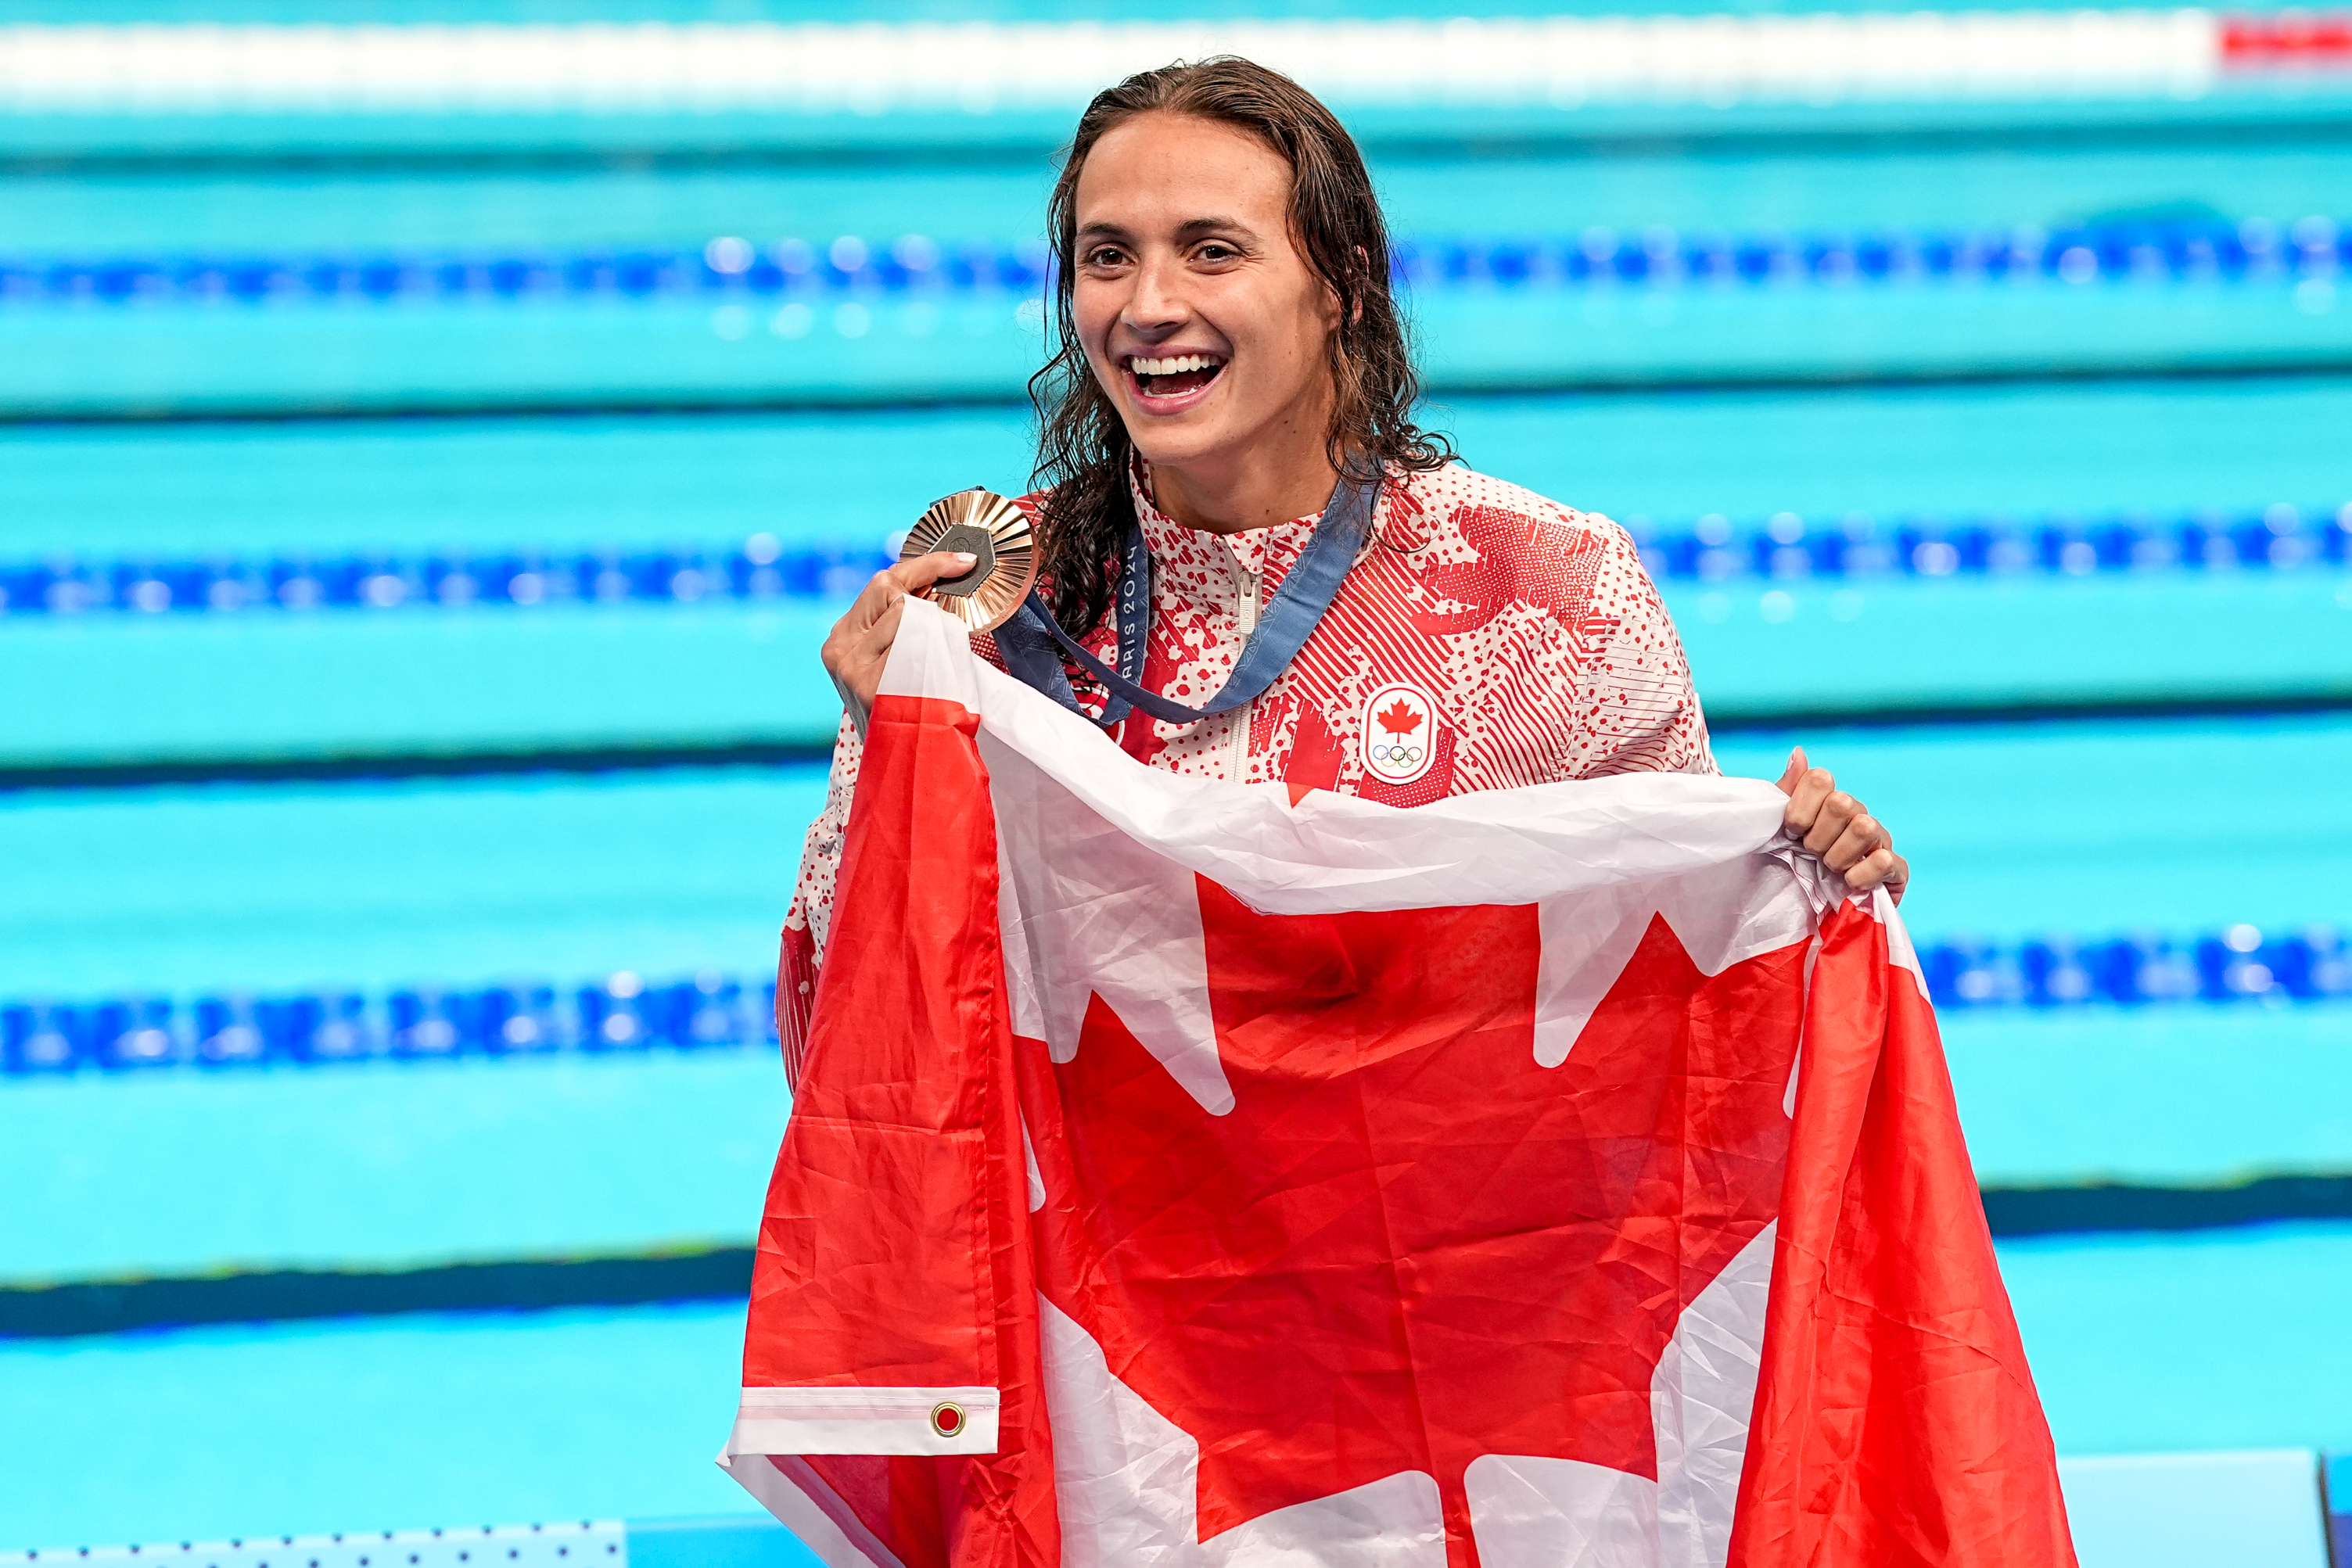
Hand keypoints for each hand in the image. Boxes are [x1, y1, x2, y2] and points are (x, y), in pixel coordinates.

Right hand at [820, 550, 977, 716]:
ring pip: (905, 610)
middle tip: (956, 595)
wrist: (905, 762)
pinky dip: (935, 645)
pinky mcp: (870, 681)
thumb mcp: (891, 662)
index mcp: (841, 639)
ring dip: (932, 624)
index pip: (882, 583)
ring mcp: (852, 665)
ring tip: (936, 658)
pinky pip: (914, 639)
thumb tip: (935, 585)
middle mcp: (839, 648)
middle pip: (890, 587)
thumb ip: (897, 628)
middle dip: (927, 585)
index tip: (961, 560)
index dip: (925, 565)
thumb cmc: (906, 710)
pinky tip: (935, 669)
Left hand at [1774, 746, 1908, 903]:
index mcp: (1828, 800)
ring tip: (1829, 870)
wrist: (1807, 915)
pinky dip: (1862, 875)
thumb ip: (1787, 790)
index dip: (1799, 810)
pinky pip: (1886, 860)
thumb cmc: (1790, 867)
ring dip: (1838, 856)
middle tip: (1810, 854)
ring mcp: (1880, 840)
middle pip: (1842, 803)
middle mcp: (1858, 814)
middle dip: (1817, 837)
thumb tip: (1799, 752)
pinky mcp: (1895, 872)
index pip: (1820, 778)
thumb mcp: (1778, 830)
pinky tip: (1849, 884)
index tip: (1790, 832)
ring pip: (1865, 827)